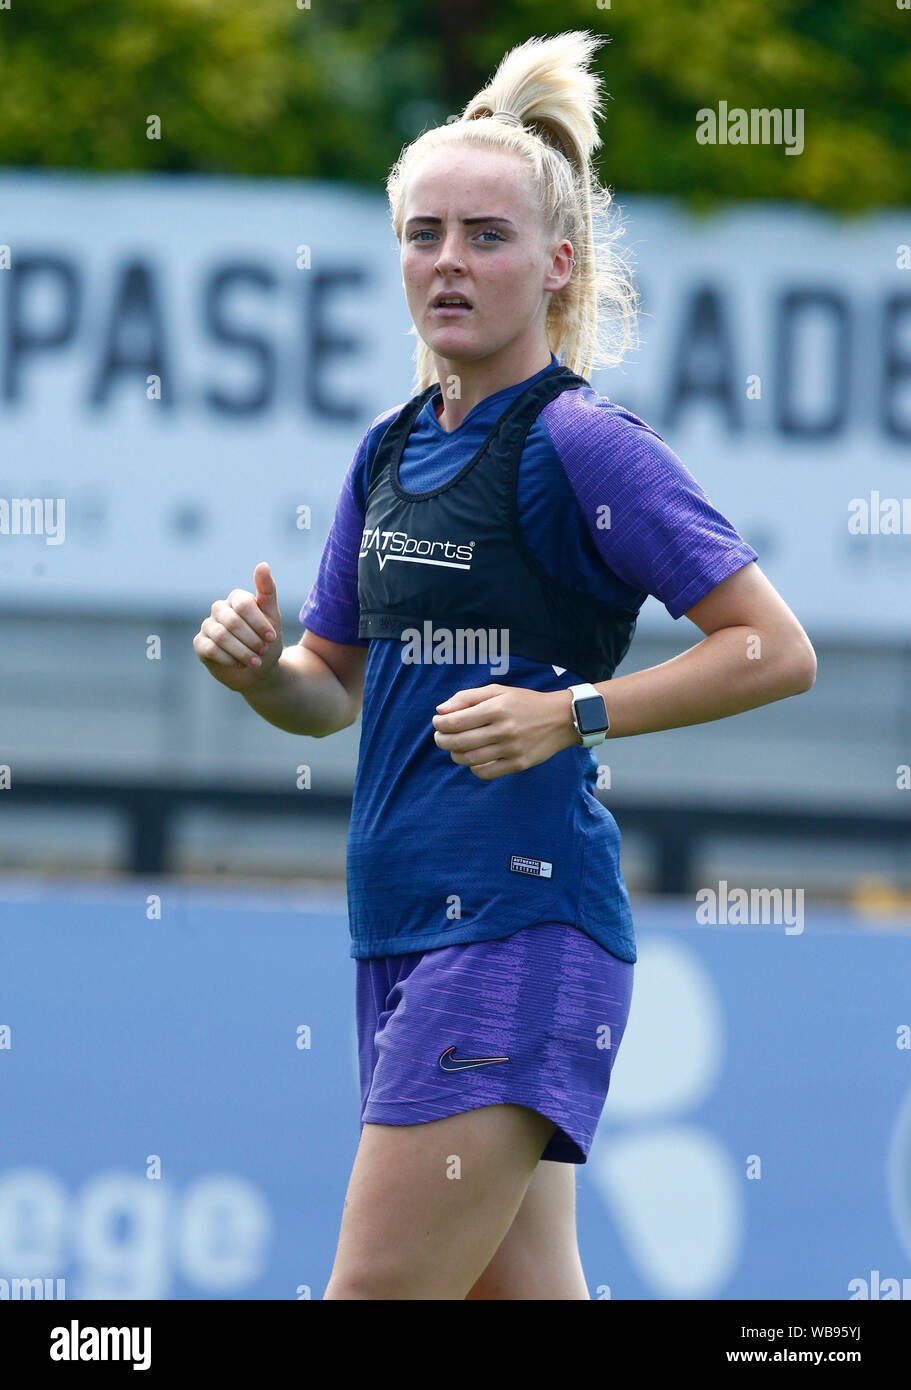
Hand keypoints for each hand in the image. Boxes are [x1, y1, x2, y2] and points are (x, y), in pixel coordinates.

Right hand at [193, 562, 283, 691]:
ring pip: (221, 636)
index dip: (259, 623)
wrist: (259, 670)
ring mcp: (208, 625)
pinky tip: (239, 664)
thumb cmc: (266, 641)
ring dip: (242, 652)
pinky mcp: (200, 644)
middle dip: (251, 640)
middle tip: (263, 652)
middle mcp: (220, 609)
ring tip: (255, 661)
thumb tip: (262, 564)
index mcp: (237, 599)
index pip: (243, 604)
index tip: (271, 637)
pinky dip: (229, 659)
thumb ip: (267, 591)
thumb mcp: (272, 617)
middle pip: (232, 622)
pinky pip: (210, 648)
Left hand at [431, 683, 576, 779]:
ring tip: (455, 748)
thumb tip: (441, 710)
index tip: (438, 723)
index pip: (455, 721)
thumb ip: (468, 697)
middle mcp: (504, 729)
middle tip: (440, 737)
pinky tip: (474, 759)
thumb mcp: (498, 690)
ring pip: (469, 759)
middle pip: (459, 742)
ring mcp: (512, 749)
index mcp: (496, 708)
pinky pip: (486, 772)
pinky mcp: (518, 764)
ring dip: (455, 755)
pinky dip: (473, 768)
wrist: (561, 718)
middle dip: (442, 741)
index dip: (440, 724)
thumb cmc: (525, 702)